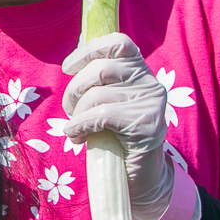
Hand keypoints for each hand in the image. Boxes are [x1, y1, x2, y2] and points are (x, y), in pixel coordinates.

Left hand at [62, 33, 173, 219]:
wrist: (137, 175)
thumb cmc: (114, 135)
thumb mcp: (105, 102)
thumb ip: (96, 82)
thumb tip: (70, 64)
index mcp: (139, 71)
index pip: (118, 43)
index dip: (89, 50)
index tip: (68, 67)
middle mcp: (150, 82)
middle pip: (100, 69)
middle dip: (74, 90)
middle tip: (69, 110)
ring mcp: (151, 103)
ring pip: (97, 94)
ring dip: (76, 113)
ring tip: (75, 128)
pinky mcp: (146, 125)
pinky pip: (101, 116)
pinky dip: (80, 125)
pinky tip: (76, 136)